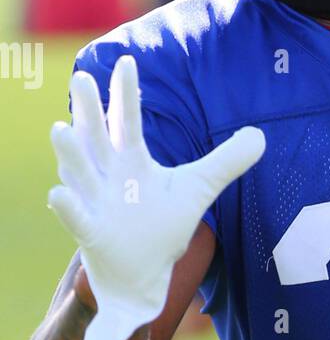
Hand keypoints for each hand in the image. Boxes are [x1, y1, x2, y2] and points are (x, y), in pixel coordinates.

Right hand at [48, 55, 264, 339]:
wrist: (141, 277)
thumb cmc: (161, 226)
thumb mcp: (196, 189)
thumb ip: (225, 162)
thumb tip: (260, 135)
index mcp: (132, 161)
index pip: (128, 121)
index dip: (127, 94)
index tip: (126, 62)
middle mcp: (109, 176)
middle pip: (97, 138)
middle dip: (90, 111)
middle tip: (82, 77)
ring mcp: (96, 204)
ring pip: (81, 173)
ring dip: (71, 153)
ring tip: (61, 128)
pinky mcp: (92, 234)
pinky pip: (76, 219)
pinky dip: (68, 207)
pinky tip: (59, 193)